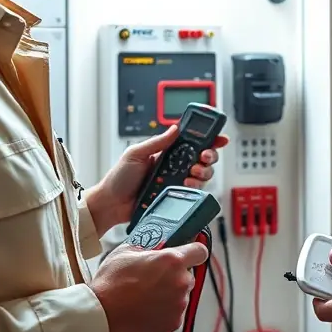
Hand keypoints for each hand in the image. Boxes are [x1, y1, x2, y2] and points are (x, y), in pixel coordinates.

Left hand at [87, 126, 228, 235]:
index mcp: (166, 152)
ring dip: (203, 171)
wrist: (112, 204)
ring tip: (192, 173)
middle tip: (204, 157)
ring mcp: (176, 182)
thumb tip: (175, 128)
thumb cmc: (119, 178)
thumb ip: (157, 142)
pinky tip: (187, 185)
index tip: (220, 138)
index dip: (208, 139)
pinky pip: (194, 192)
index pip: (191, 142)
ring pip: (202, 175)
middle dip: (209, 156)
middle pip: (203, 158)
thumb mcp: (136, 153)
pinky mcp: (176, 197)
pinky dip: (195, 187)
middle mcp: (174, 166)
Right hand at [91, 242, 208, 331]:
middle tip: (154, 277)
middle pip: (188, 274)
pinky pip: (175, 311)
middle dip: (176, 274)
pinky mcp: (174, 322)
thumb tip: (158, 245)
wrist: (102, 314)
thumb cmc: (112, 281)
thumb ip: (150, 245)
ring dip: (170, 293)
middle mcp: (181, 282)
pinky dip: (165, 310)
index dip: (193, 251)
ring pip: (182, 294)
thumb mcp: (127, 250)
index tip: (187, 254)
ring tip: (146, 295)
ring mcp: (179, 304)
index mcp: (173, 261)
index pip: (200, 251)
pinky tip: (146, 307)